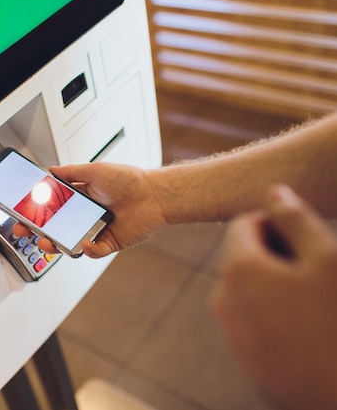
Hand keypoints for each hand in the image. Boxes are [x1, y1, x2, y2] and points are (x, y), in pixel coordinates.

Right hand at [14, 162, 167, 257]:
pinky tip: (84, 242)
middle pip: (56, 226)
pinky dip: (87, 249)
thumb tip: (51, 170)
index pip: (52, 206)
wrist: (155, 195)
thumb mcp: (95, 170)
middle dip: (37, 230)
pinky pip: (93, 250)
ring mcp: (96, 229)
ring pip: (70, 242)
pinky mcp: (109, 242)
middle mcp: (86, 215)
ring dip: (55, 244)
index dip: (37, 210)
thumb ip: (71, 172)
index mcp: (81, 198)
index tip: (22, 211)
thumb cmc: (129, 180)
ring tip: (45, 242)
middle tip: (23, 230)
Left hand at [211, 185, 336, 409]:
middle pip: (242, 258)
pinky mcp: (246, 359)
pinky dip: (273, 312)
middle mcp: (223, 300)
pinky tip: (308, 324)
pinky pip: (253, 321)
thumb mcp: (327, 258)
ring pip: (247, 290)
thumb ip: (294, 218)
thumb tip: (273, 191)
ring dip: (274, 282)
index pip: (242, 225)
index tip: (301, 230)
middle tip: (312, 261)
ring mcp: (232, 333)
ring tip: (313, 294)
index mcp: (238, 270)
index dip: (272, 220)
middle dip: (274, 251)